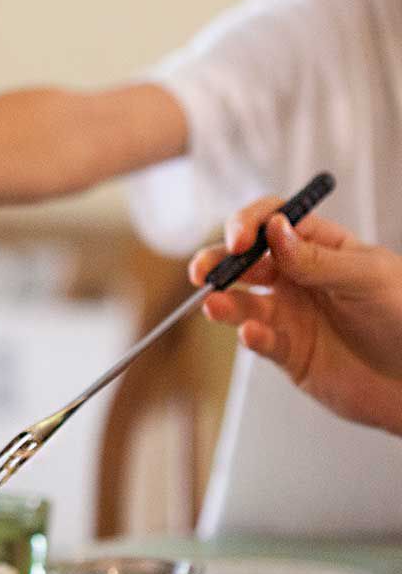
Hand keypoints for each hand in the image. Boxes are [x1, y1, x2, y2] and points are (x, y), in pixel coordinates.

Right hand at [189, 198, 401, 434]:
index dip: (249, 225)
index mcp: (320, 247)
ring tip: (214, 306)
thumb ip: (318, 258)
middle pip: (244, 261)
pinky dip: (250, 337)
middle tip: (204, 271)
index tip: (239, 240)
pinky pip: (259, 341)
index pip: (272, 222)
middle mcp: (298, 277)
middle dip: (218, 261)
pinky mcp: (285, 351)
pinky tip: (252, 334)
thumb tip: (274, 230)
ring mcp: (289, 314)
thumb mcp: (368, 277)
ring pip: (242, 302)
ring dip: (224, 302)